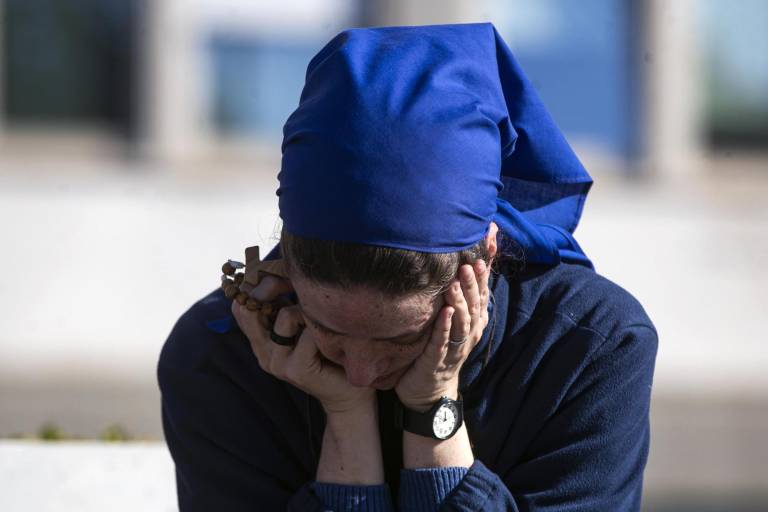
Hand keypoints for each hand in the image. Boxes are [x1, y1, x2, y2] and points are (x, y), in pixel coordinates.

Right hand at [231, 275, 374, 413]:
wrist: (351, 393)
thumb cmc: (331, 352)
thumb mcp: (306, 322)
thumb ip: (289, 302)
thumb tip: (282, 267)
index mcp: (261, 340)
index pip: (241, 304)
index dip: (256, 283)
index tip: (281, 271)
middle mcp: (262, 352)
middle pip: (251, 307)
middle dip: (277, 287)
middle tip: (302, 288)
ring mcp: (276, 362)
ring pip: (285, 315)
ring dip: (309, 310)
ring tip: (324, 324)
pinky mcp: (295, 370)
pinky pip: (308, 333)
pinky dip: (323, 329)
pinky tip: (332, 340)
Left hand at [395, 259, 490, 411]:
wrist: (430, 391)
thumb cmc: (439, 349)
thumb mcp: (451, 321)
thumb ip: (458, 297)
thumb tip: (464, 267)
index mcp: (473, 323)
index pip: (481, 295)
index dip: (484, 276)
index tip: (483, 255)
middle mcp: (468, 333)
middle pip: (474, 305)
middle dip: (472, 284)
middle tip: (468, 264)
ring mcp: (455, 347)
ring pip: (462, 322)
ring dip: (460, 302)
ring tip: (454, 283)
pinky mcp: (438, 360)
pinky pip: (443, 341)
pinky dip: (445, 327)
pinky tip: (444, 312)